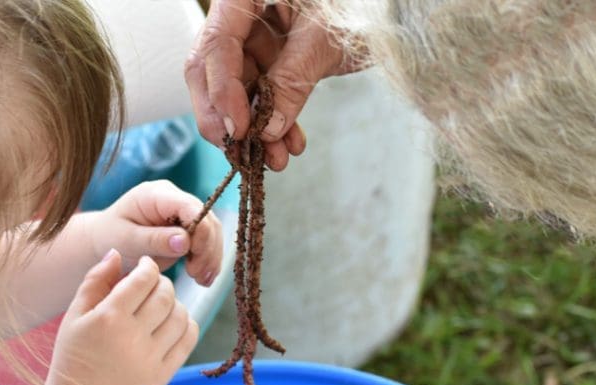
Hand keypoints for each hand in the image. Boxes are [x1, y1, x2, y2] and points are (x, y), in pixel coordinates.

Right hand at [47, 251, 199, 384]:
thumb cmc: (75, 354)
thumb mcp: (75, 316)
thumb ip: (95, 281)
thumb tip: (117, 253)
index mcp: (108, 318)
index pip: (143, 279)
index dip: (149, 266)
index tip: (146, 266)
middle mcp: (132, 336)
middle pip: (165, 295)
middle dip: (163, 283)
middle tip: (154, 285)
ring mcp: (150, 357)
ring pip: (181, 316)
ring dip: (175, 303)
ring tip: (162, 305)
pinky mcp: (163, 374)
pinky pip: (188, 340)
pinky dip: (187, 325)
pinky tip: (173, 322)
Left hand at [94, 180, 222, 287]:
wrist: (103, 241)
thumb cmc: (110, 237)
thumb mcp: (127, 240)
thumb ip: (155, 240)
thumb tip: (185, 241)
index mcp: (156, 194)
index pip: (190, 206)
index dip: (200, 231)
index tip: (195, 258)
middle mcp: (174, 198)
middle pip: (206, 219)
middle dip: (208, 248)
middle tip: (198, 275)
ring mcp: (182, 212)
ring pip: (211, 231)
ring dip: (211, 257)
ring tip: (202, 280)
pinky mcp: (187, 228)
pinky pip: (207, 242)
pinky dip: (207, 260)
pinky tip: (203, 278)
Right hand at [185, 0, 365, 169]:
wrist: (385, 11)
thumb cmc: (357, 4)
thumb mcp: (324, 40)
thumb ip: (292, 80)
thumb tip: (267, 129)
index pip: (216, 45)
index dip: (222, 91)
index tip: (239, 130)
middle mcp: (238, 14)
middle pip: (210, 70)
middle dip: (227, 118)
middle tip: (241, 153)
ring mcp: (251, 36)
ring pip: (234, 90)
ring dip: (253, 129)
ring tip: (275, 159)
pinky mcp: (266, 57)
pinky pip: (258, 94)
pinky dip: (272, 121)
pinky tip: (288, 144)